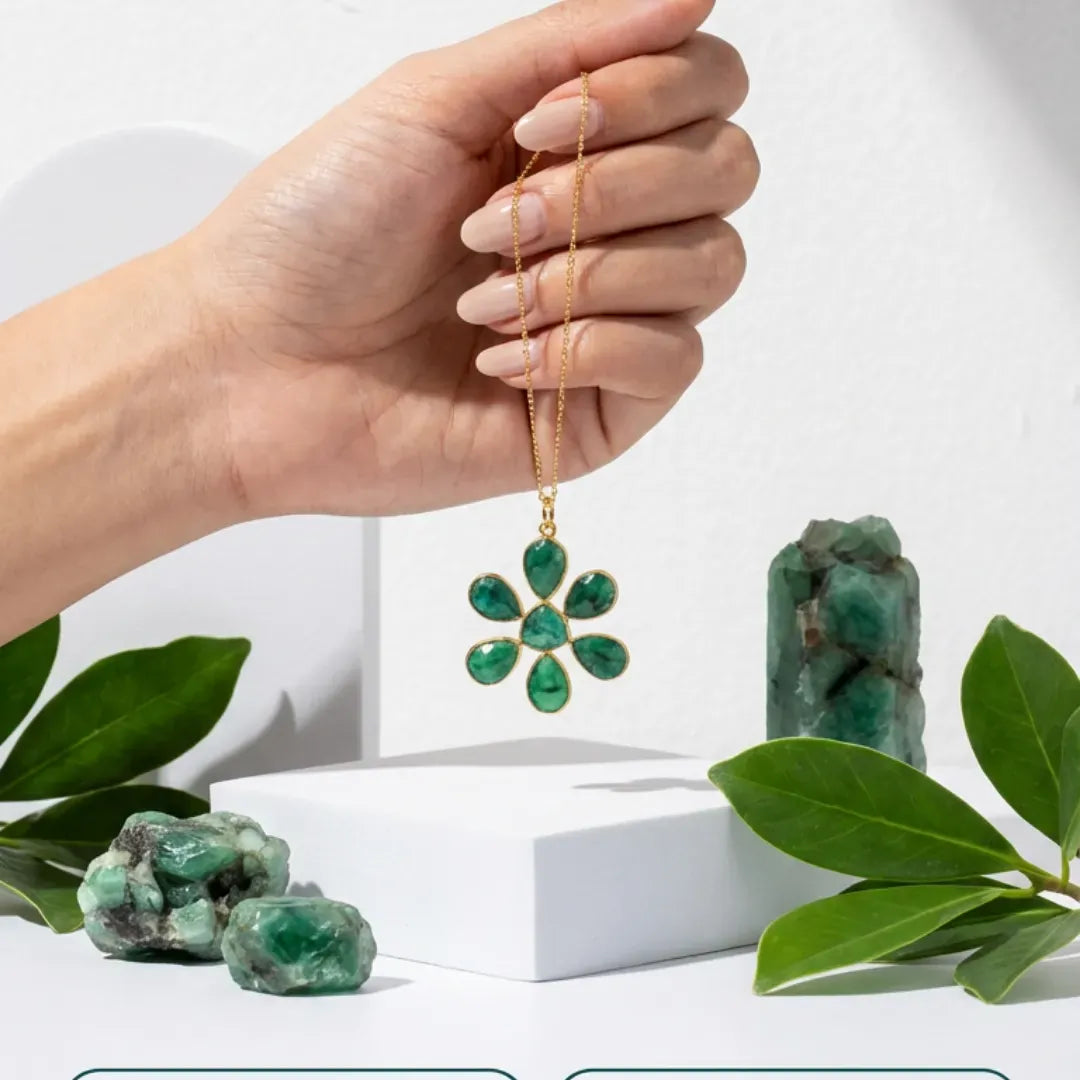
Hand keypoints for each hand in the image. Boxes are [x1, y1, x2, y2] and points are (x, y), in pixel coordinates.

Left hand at [186, 0, 757, 518]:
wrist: (254, 363)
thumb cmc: (316, 231)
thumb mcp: (435, 99)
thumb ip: (571, 43)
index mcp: (574, 145)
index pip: (708, 89)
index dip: (653, 92)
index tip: (535, 124)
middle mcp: (607, 229)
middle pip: (728, 171)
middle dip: (613, 187)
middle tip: (494, 222)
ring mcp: (611, 322)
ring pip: (713, 265)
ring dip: (588, 272)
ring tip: (482, 301)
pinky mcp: (602, 410)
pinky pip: (673, 361)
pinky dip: (588, 347)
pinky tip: (502, 362)